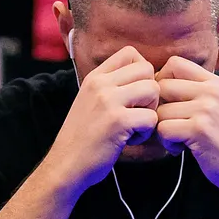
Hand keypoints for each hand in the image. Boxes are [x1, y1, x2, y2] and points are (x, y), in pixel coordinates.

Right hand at [44, 46, 159, 193]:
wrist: (65, 165)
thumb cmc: (83, 138)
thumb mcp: (90, 101)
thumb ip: (111, 86)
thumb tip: (144, 76)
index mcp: (95, 77)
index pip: (130, 52)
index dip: (142, 72)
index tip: (135, 93)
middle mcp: (101, 84)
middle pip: (147, 69)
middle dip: (150, 93)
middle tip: (138, 112)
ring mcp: (108, 101)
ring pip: (153, 89)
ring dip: (150, 111)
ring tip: (134, 126)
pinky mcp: (118, 121)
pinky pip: (151, 117)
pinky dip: (145, 132)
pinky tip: (129, 140)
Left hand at [155, 56, 218, 194]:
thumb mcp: (216, 106)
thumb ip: (193, 91)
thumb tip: (156, 82)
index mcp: (214, 82)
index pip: (174, 63)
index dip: (161, 80)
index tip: (166, 101)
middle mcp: (211, 91)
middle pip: (162, 86)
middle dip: (158, 108)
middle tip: (169, 125)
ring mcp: (206, 109)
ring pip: (160, 110)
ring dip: (162, 129)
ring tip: (179, 140)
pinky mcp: (200, 129)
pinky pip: (163, 129)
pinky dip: (167, 142)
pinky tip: (180, 148)